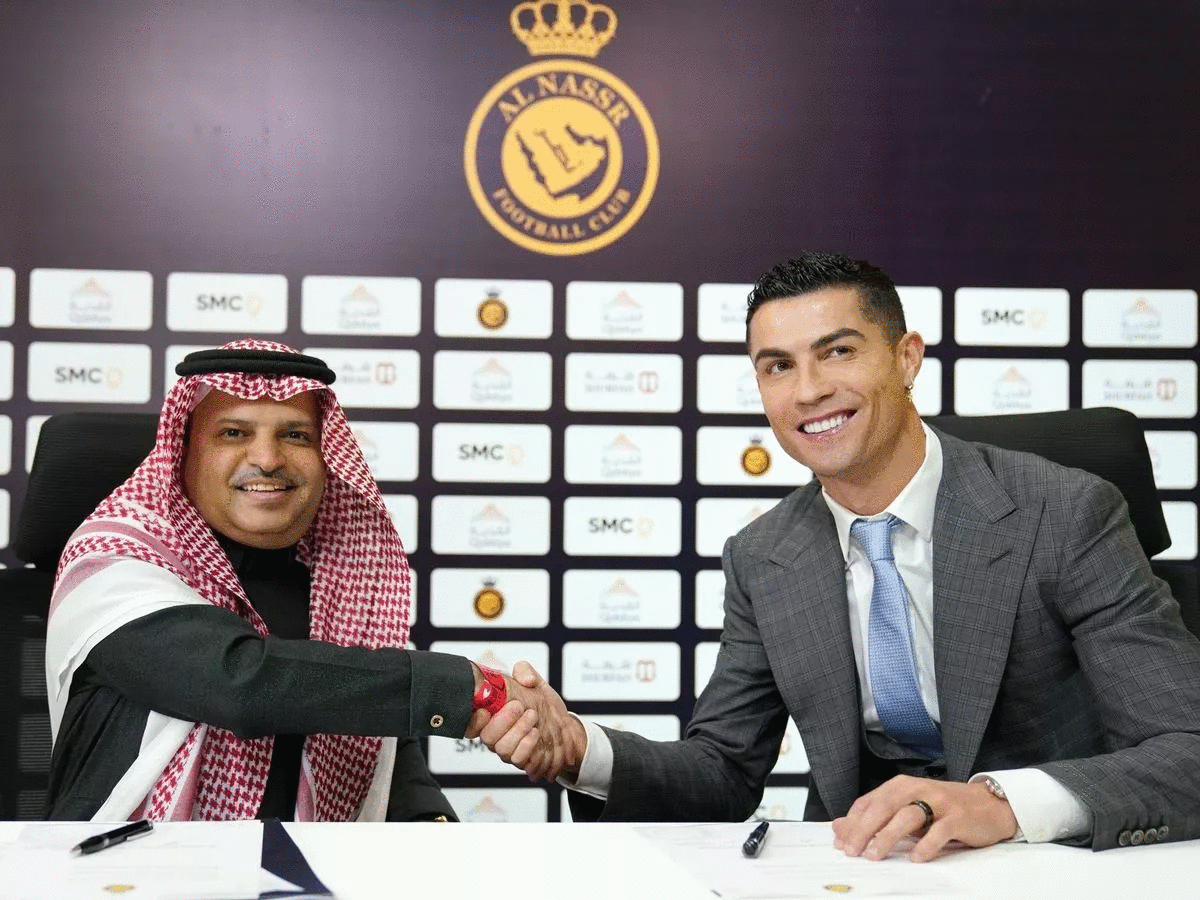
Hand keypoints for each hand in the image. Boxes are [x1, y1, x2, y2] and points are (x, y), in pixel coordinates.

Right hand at [474, 661, 585, 780]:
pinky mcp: (524, 760)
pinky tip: (536, 733)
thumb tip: (526, 679)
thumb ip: (525, 671)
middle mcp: (497, 735)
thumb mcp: (534, 682)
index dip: (473, 720)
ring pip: (502, 749)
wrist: (564, 723)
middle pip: (487, 736)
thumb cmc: (542, 703)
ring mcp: (510, 749)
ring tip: (533, 717)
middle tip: (518, 706)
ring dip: (518, 731)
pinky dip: (527, 746)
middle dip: (502, 721)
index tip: (484, 711)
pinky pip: (519, 759)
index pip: (471, 723)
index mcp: (492, 715)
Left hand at [831, 775, 1017, 862]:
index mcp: (900, 786)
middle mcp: (917, 789)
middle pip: (884, 806)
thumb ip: (876, 816)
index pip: (869, 802)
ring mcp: (939, 802)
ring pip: (907, 816)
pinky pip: (940, 831)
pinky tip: (916, 858)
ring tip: (876, 855)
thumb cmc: (942, 808)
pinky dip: (926, 844)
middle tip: (853, 850)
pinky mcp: (958, 817)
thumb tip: (840, 827)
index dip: (852, 822)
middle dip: (864, 829)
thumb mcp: (906, 808)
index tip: (841, 843)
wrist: (988, 804)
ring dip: (888, 836)